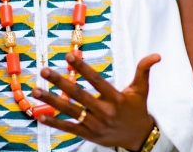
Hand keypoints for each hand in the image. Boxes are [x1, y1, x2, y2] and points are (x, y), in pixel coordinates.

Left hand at [32, 53, 160, 150]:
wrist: (138, 138)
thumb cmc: (137, 109)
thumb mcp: (141, 89)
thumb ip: (144, 70)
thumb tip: (156, 55)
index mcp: (116, 99)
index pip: (96, 80)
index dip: (83, 68)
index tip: (69, 56)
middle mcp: (104, 112)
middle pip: (79, 95)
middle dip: (60, 82)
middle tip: (45, 70)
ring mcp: (95, 125)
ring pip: (70, 111)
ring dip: (51, 101)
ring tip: (36, 90)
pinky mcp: (89, 135)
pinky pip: (69, 128)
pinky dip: (54, 123)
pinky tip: (40, 115)